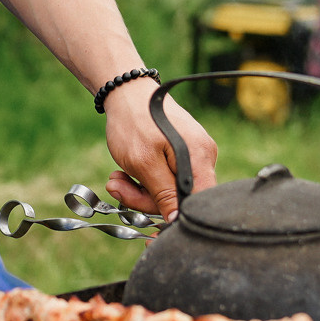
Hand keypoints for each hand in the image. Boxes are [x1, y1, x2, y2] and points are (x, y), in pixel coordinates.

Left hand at [103, 80, 216, 217]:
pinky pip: (165, 179)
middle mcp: (203, 158)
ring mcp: (192, 156)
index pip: (199, 204)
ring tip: (116, 178)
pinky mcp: (180, 155)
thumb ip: (163, 194)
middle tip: (117, 187)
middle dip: (145, 200)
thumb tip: (177, 220)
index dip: (176, 220)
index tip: (150, 229)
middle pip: (181, 200)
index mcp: (200, 158)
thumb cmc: (134, 121)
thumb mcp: (144, 162)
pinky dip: (143, 180)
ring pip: (168, 191)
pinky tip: (124, 173)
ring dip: (138, 190)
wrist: (127, 91)